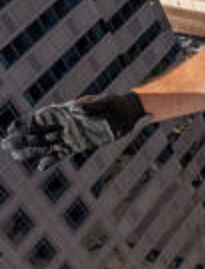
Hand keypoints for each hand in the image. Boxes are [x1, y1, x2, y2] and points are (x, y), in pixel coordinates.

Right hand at [0, 92, 147, 169]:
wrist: (128, 113)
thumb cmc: (115, 104)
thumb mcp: (104, 103)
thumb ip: (89, 106)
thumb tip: (74, 108)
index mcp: (67, 111)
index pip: (41, 118)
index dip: (25, 123)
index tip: (11, 129)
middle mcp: (66, 124)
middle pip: (39, 132)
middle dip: (22, 138)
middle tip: (5, 145)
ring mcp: (72, 135)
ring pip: (47, 144)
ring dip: (32, 149)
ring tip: (15, 156)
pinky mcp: (81, 144)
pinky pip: (62, 153)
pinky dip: (51, 159)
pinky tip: (41, 165)